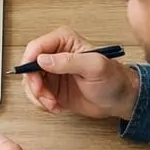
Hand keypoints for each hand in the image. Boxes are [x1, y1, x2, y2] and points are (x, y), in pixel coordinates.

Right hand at [20, 26, 140, 120]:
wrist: (120, 100)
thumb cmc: (114, 79)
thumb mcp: (94, 67)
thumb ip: (68, 61)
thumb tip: (43, 59)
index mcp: (64, 41)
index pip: (37, 47)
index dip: (30, 62)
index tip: (34, 78)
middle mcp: (56, 55)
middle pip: (29, 66)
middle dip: (34, 84)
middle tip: (45, 96)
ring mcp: (53, 72)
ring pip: (30, 82)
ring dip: (38, 97)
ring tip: (53, 104)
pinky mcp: (53, 88)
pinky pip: (36, 95)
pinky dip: (42, 104)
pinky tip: (57, 107)